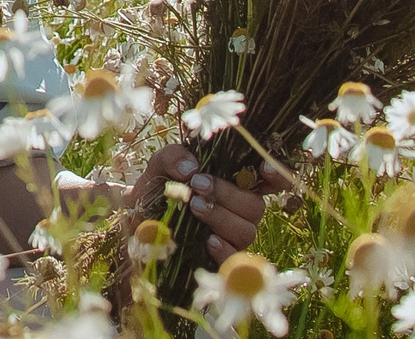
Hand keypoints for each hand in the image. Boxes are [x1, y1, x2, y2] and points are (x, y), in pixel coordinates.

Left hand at [115, 143, 283, 262]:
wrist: (138, 219)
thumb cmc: (158, 187)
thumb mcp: (160, 165)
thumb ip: (174, 157)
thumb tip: (190, 168)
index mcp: (234, 183)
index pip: (269, 181)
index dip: (276, 175)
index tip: (264, 169)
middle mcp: (240, 210)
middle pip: (256, 205)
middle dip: (228, 194)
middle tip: (198, 185)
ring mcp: (233, 235)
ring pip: (247, 229)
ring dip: (221, 216)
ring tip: (194, 207)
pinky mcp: (222, 257)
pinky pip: (236, 258)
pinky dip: (225, 249)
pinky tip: (209, 240)